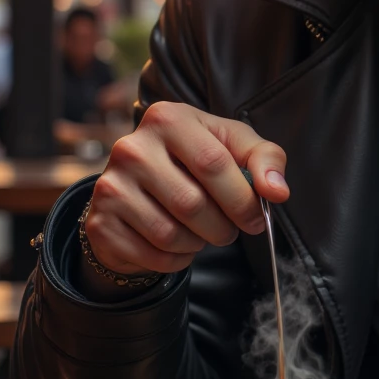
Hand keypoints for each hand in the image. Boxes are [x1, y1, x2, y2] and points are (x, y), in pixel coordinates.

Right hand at [85, 101, 288, 275]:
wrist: (141, 189)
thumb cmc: (196, 163)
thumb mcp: (233, 148)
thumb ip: (264, 160)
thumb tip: (277, 191)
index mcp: (167, 118)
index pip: (213, 163)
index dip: (242, 199)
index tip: (256, 218)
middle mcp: (131, 147)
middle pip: (192, 203)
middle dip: (222, 227)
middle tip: (229, 230)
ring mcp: (109, 185)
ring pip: (170, 233)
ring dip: (198, 243)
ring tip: (201, 232)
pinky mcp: (100, 222)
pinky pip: (152, 255)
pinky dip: (177, 260)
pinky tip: (178, 245)